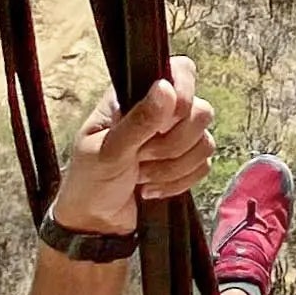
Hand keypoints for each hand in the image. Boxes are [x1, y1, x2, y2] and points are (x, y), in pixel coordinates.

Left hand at [54, 60, 215, 235]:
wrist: (95, 223)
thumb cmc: (91, 180)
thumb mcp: (108, 150)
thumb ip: (139, 120)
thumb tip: (166, 87)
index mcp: (136, 96)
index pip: (181, 71)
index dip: (183, 95)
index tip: (163, 124)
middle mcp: (161, 112)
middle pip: (201, 111)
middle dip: (171, 145)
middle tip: (140, 156)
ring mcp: (175, 138)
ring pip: (205, 142)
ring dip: (172, 168)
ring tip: (141, 175)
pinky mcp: (185, 163)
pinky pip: (203, 166)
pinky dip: (178, 182)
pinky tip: (151, 188)